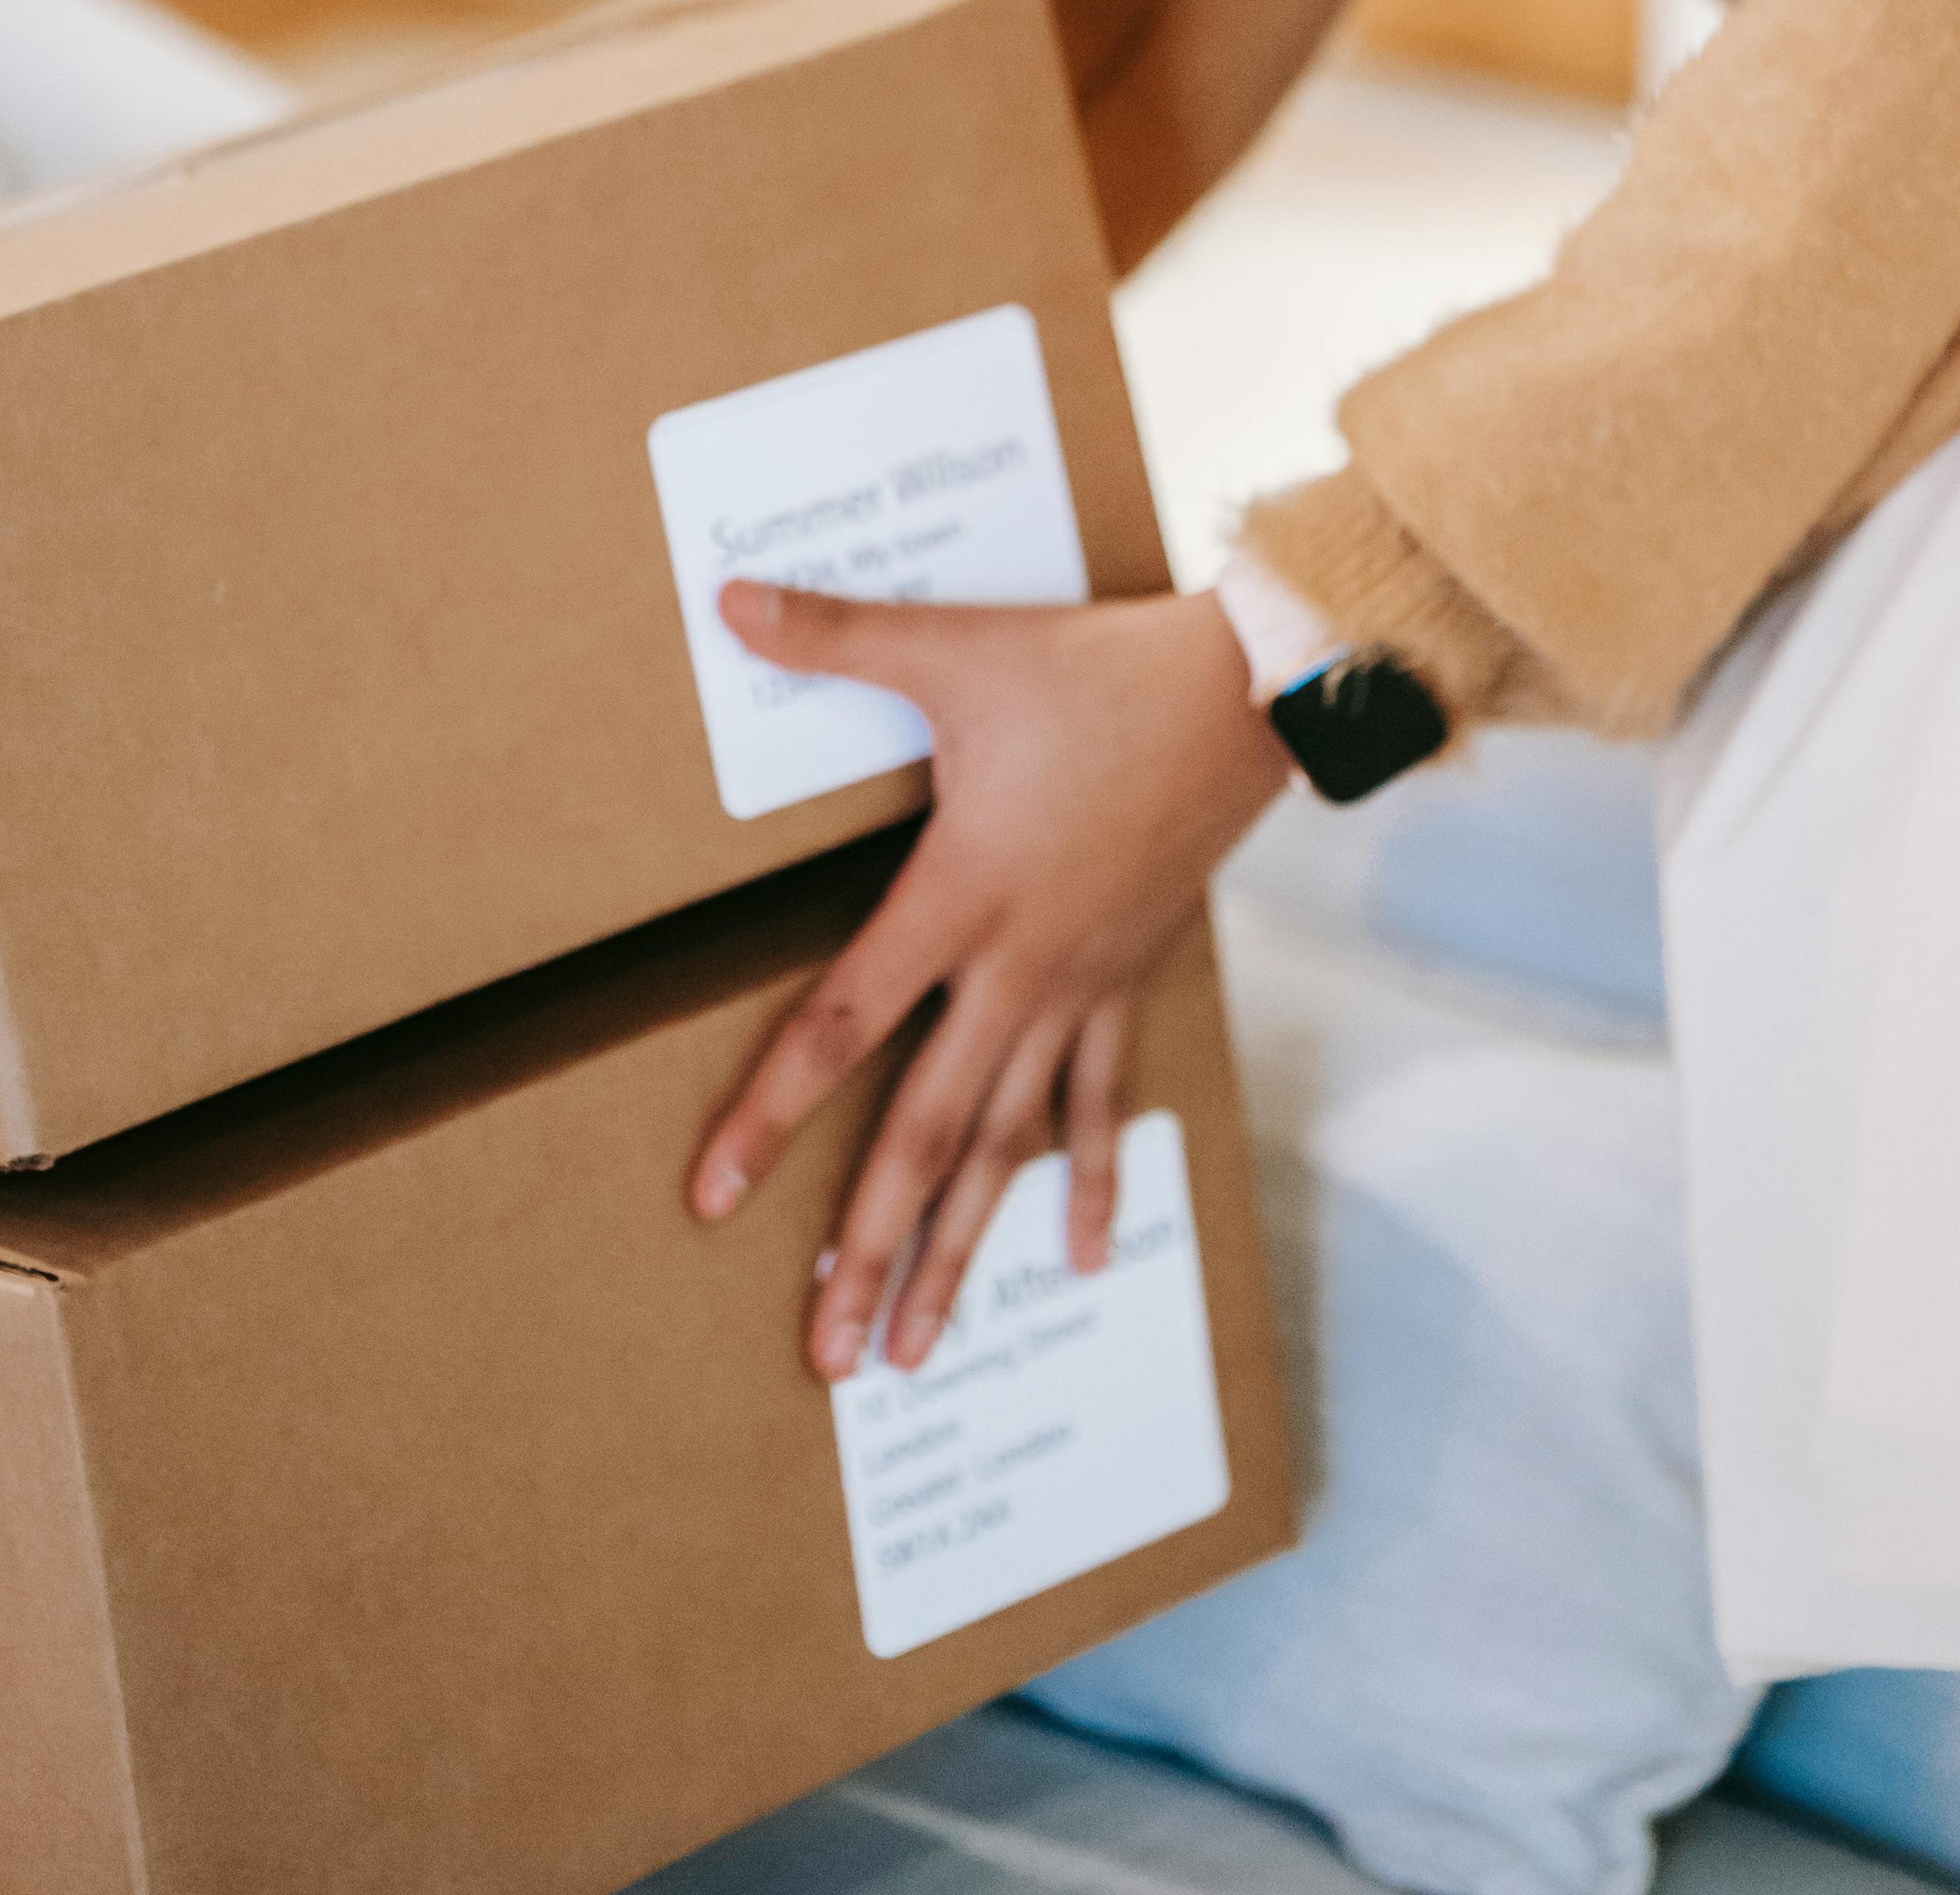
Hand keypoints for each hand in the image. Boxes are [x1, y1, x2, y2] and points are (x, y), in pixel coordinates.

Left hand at [686, 583, 1288, 1382]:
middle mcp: (1019, 967)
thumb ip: (838, 636)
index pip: (843, 1026)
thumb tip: (727, 597)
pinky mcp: (1130, 980)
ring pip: (1009, 1146)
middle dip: (871, 1249)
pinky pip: (1104, 1104)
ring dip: (961, 1249)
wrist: (1247, 693)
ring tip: (916, 1352)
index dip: (771, 1114)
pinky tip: (1084, 1261)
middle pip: (929, 1132)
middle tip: (827, 1362)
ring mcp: (1081, 986)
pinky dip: (1093, 1184)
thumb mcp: (957, 648)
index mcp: (961, 897)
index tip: (712, 1199)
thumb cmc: (1097, 669)